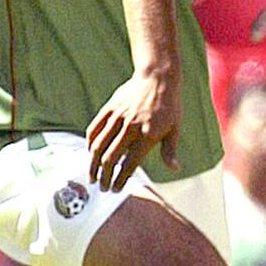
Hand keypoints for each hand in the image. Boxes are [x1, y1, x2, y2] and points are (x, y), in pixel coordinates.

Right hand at [87, 68, 180, 191]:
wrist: (158, 77)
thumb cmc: (169, 105)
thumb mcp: (175, 128)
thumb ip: (170, 150)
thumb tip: (175, 169)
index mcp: (147, 135)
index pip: (129, 164)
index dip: (121, 179)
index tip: (116, 189)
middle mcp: (130, 127)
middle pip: (110, 158)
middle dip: (105, 176)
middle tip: (103, 187)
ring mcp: (118, 117)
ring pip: (98, 146)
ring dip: (93, 164)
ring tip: (92, 176)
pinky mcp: (109, 108)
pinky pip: (94, 129)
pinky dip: (90, 143)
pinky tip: (90, 153)